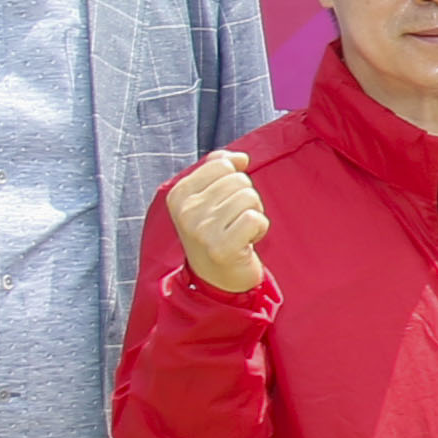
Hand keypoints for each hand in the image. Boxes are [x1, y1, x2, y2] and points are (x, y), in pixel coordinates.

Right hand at [164, 148, 269, 294]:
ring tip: (239, 232)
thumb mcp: (208, 198)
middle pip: (238, 180)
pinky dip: (260, 228)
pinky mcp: (222, 248)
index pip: (221, 164)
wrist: (218, 280)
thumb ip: (218, 168)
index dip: (234, 181)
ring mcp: (201, 230)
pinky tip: (247, 242)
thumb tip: (239, 157)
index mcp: (178, 195)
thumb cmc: (217, 233)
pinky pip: (256, 218)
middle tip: (234, 222)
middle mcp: (186, 212)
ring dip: (254, 214)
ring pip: (249, 197)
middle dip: (245, 199)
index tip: (224, 204)